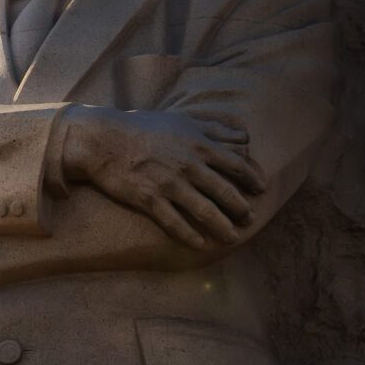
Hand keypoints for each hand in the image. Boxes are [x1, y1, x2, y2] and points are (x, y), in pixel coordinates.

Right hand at [61, 106, 265, 248]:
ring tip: (232, 237)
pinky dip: (190, 236)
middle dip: (241, 209)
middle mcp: (188, 166)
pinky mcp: (149, 199)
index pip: (236, 165)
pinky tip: (200, 244)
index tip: (261, 189)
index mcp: (198, 144)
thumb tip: (245, 136)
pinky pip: (175, 223)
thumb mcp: (181, 120)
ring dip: (222, 228)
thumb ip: (215, 128)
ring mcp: (169, 184)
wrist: (104, 140)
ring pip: (205, 212)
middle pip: (225, 192)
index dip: (252, 179)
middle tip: (249, 219)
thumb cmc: (143, 127)